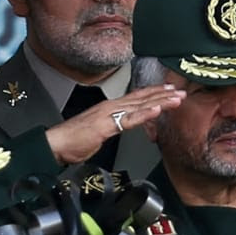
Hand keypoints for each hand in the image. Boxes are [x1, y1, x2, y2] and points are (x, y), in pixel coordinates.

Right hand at [45, 84, 185, 164]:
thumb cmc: (72, 140)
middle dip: (162, 95)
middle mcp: (109, 107)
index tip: (168, 91)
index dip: (152, 94)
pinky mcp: (106, 126)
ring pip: (139, 106)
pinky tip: (157, 111)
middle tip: (180, 91)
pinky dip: (144, 114)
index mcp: (107, 108)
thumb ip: (111, 127)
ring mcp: (107, 114)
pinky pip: (129, 120)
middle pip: (140, 99)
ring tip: (175, 99)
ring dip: (159, 102)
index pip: (134, 98)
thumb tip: (119, 127)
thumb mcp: (97, 132)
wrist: (55, 143)